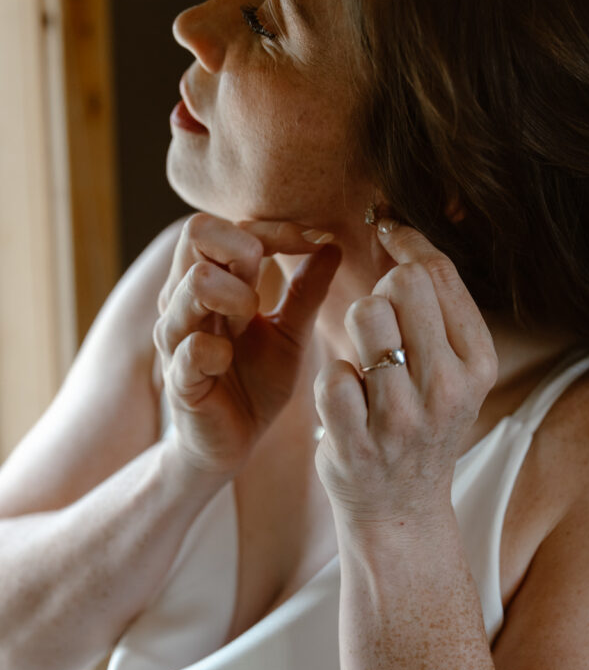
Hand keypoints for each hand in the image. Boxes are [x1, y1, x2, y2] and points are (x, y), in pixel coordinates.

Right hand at [154, 212, 339, 475]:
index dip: (271, 227)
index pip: (223, 224)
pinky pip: (192, 348)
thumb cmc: (256, 383)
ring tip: (251, 323)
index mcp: (208, 281)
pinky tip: (229, 361)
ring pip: (195, 283)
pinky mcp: (179, 379)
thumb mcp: (291, 332)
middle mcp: (183, 300)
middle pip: (197, 232)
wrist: (231, 445)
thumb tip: (332, 243)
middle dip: (244, 249)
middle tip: (266, 287)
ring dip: (237, 296)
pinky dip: (218, 349)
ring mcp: (176, 338)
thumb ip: (307, 289)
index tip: (313, 242)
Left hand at [313, 224, 496, 530]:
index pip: (438, 273)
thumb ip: (436, 309)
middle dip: (381, 291)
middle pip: (402, 285)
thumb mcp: (453, 371)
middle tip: (380, 322)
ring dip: (355, 332)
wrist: (401, 508)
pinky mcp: (358, 443)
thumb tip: (398, 230)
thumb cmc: (422, 422)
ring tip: (365, 362)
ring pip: (366, 317)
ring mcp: (403, 419)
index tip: (388, 233)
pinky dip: (331, 379)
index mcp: (479, 363)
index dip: (405, 241)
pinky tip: (346, 402)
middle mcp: (449, 389)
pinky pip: (331, 372)